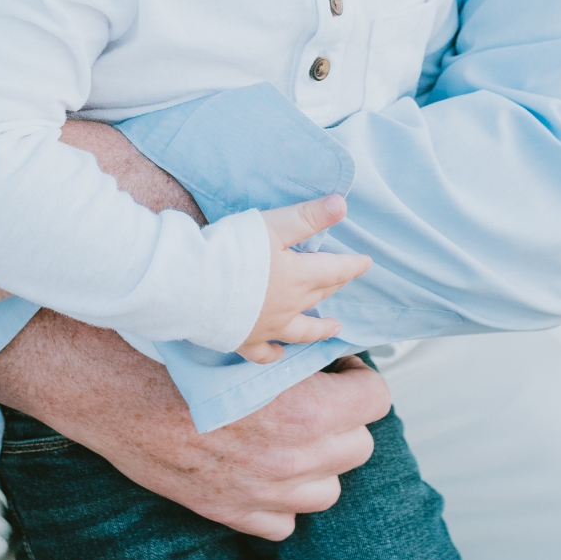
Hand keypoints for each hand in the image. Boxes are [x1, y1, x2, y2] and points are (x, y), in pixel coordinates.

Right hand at [0, 318, 390, 540]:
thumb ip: (302, 356)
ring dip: (318, 464)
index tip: (337, 371)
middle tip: (316, 399)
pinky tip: (262, 472)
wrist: (112, 390)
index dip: (359, 380)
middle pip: (358, 446)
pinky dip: (281, 502)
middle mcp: (293, 459)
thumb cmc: (175, 357)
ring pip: (328, 489)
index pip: (377, 399)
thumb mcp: (251, 345)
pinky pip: (285, 523)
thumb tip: (333, 356)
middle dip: (342, 420)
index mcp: (305, 410)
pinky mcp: (233, 513)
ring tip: (291, 438)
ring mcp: (265, 493)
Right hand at [236, 195, 372, 363]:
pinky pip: (264, 353)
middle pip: (319, 295)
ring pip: (301, 330)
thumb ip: (308, 217)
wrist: (194, 286)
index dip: (352, 265)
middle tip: (344, 280)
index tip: (366, 263)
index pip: (335, 270)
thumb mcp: (273, 225)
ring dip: (319, 328)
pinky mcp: (243, 340)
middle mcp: (289, 306)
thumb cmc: (233, 251)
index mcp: (299, 277)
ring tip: (333, 327)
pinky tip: (280, 354)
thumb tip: (343, 205)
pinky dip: (274, 354)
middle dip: (334, 286)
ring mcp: (267, 327)